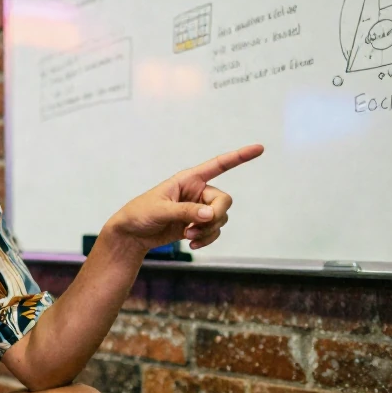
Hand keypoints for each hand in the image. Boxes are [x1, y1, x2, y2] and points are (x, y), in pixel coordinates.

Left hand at [104, 144, 263, 251]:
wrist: (131, 234)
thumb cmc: (140, 214)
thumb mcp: (160, 210)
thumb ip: (185, 212)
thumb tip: (210, 215)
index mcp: (189, 179)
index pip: (218, 165)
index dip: (239, 157)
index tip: (259, 148)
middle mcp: (197, 192)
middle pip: (224, 201)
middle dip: (216, 216)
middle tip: (199, 226)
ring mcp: (198, 209)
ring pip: (220, 218)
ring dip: (208, 230)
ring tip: (187, 236)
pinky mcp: (197, 224)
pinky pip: (214, 231)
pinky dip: (206, 238)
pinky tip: (192, 244)